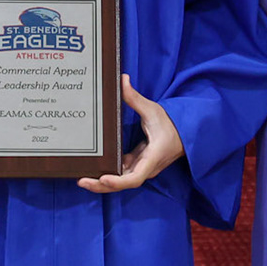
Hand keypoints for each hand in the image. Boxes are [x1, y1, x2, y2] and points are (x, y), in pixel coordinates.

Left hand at [78, 75, 182, 193]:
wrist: (185, 133)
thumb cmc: (171, 123)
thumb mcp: (153, 110)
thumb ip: (135, 98)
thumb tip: (122, 80)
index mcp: (152, 157)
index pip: (135, 178)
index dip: (118, 181)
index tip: (104, 179)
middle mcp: (147, 167)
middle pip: (123, 183)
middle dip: (102, 185)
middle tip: (82, 181)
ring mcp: (142, 167)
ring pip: (122, 180)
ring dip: (103, 182)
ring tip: (82, 179)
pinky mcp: (138, 164)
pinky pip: (122, 173)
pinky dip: (109, 174)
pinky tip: (94, 170)